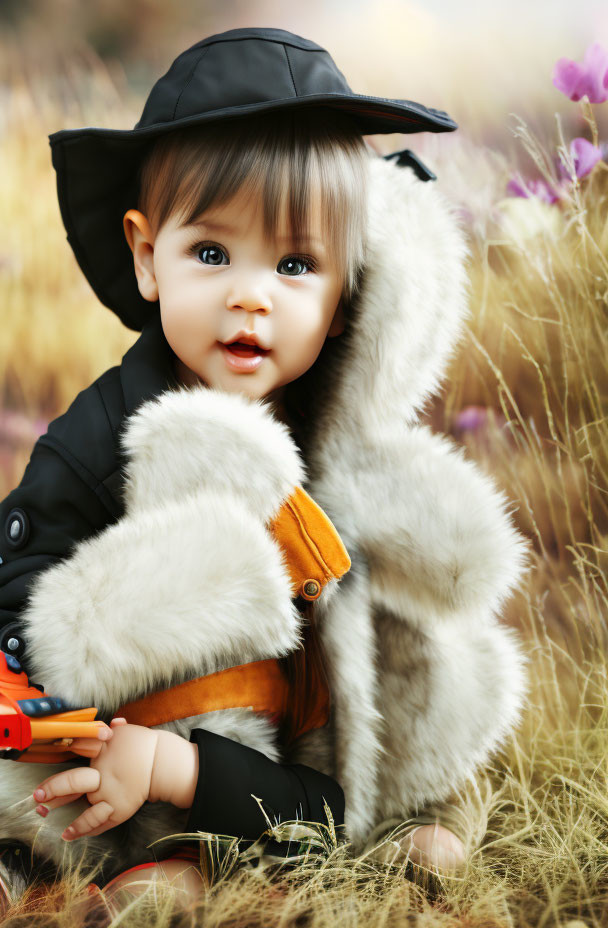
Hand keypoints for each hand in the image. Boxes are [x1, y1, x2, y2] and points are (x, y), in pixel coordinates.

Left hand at [32, 718, 158, 840]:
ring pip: (84, 808)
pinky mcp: (118, 809)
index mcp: (104, 751)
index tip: (53, 750)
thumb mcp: (129, 733)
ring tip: (47, 818)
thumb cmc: (143, 746)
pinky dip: (83, 829)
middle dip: (55, 789)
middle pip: (75, 781)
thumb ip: (117, 729)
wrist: (162, 764)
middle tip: (38, 796)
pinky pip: (98, 821)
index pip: (81, 746)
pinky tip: (68, 834)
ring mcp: (111, 794)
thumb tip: (114, 723)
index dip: (67, 747)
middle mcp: (104, 774)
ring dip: (64, 813)